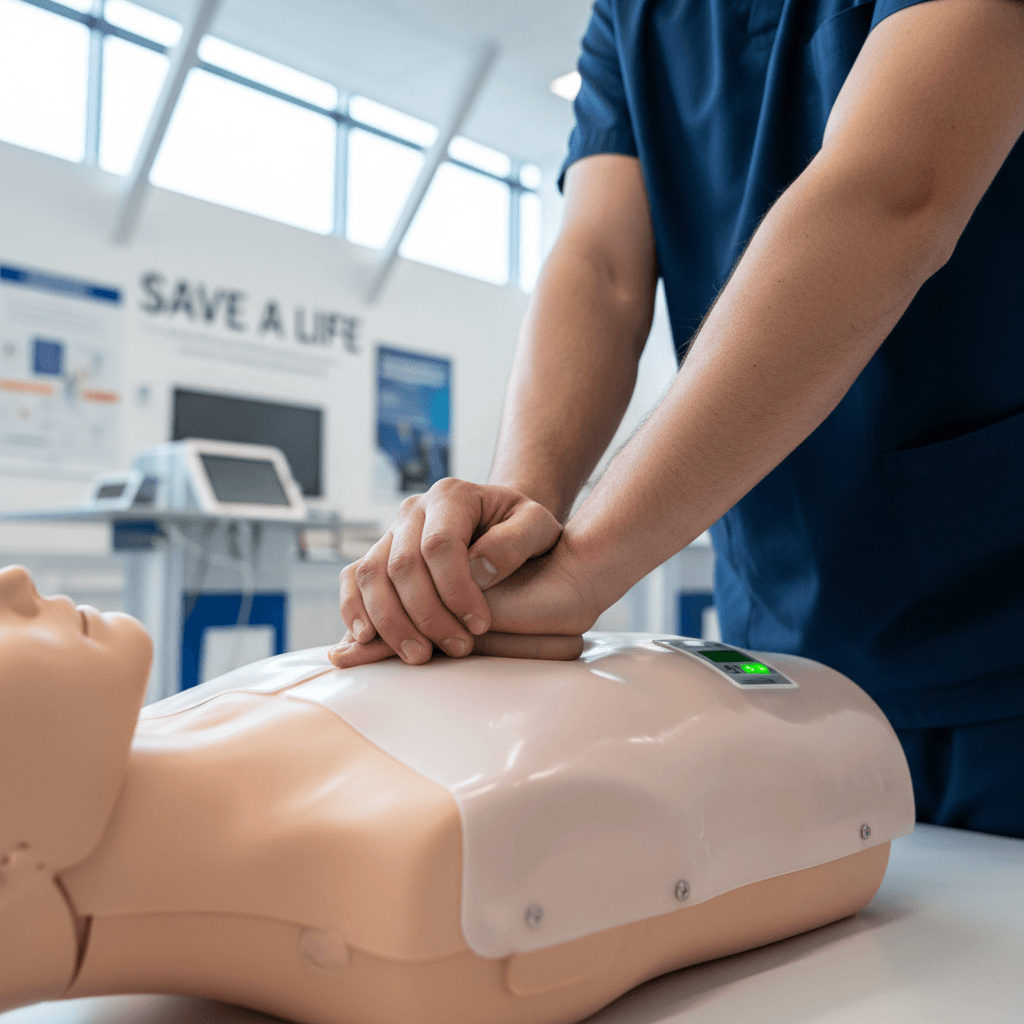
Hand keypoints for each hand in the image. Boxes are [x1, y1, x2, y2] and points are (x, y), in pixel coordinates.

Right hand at [335, 479, 560, 665]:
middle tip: (458, 648)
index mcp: (452, 495)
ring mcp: (390, 532)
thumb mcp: (538, 526)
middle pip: (402, 565)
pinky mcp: (377, 556)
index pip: (439, 544)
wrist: (501, 528)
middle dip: (427, 614)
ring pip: (371, 576)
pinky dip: (354, 610)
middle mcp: (413, 510)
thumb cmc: (522, 530)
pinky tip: (368, 640)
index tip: (481, 625)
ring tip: (420, 655)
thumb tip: (478, 570)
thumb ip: (516, 542)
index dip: (456, 590)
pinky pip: (353, 580)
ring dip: (391, 622)